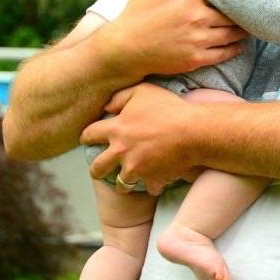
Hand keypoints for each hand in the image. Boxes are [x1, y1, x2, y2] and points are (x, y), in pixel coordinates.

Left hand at [80, 82, 195, 194]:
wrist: (193, 131)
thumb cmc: (169, 108)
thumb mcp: (143, 91)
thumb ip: (121, 97)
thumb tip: (107, 107)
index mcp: (116, 129)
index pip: (89, 134)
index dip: (86, 137)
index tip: (88, 140)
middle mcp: (120, 151)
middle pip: (97, 168)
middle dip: (96, 170)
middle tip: (100, 170)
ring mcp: (135, 168)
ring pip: (121, 184)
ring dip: (125, 182)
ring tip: (129, 181)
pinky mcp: (152, 179)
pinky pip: (150, 188)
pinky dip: (153, 186)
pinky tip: (158, 182)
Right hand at [95, 0, 246, 79]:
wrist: (125, 47)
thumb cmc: (137, 11)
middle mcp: (198, 20)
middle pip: (233, 17)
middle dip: (242, 15)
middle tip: (251, 11)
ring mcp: (198, 41)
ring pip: (232, 36)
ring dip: (242, 33)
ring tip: (249, 26)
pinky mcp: (196, 59)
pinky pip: (223, 54)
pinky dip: (234, 50)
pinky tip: (239, 45)